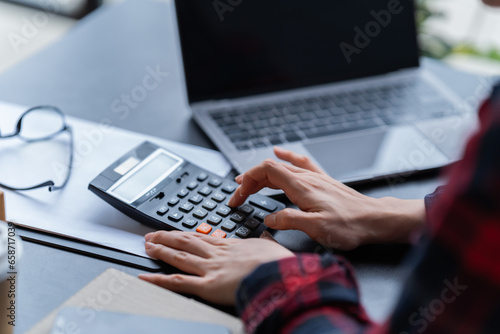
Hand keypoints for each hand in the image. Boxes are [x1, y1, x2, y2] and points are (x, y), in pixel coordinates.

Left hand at [138, 230, 293, 304]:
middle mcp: (217, 254)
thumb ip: (264, 242)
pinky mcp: (207, 285)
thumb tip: (266, 237)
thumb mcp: (271, 246)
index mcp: (231, 246)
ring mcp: (210, 268)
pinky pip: (178, 282)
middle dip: (168, 237)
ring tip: (147, 246)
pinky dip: (159, 279)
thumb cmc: (277, 263)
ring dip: (161, 250)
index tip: (176, 232)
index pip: (203, 237)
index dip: (187, 234)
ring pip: (179, 256)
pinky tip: (146, 276)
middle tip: (152, 235)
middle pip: (187, 242)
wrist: (279, 274)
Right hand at [228, 147, 425, 249]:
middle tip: (238, 198)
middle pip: (269, 169)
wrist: (374, 219)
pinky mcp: (322, 181)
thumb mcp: (316, 228)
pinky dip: (285, 157)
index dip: (246, 181)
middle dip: (249, 181)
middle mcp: (307, 178)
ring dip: (261, 174)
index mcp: (301, 187)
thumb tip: (269, 218)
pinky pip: (299, 162)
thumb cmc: (349, 225)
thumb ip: (289, 220)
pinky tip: (279, 153)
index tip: (237, 197)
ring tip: (247, 182)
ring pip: (281, 168)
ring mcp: (315, 178)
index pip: (265, 171)